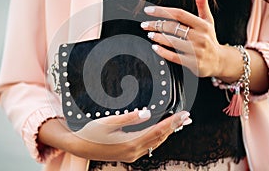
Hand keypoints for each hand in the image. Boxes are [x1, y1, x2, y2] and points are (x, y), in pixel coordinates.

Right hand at [38, 110, 191, 162]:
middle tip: (187, 118)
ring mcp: (132, 155)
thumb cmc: (92, 132)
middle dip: (175, 127)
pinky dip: (158, 137)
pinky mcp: (129, 154)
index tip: (184, 115)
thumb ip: (129, 117)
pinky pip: (149, 146)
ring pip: (156, 143)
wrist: (80, 147)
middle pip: (160, 138)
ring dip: (168, 133)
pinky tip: (162, 132)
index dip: (172, 122)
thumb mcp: (109, 122)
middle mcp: (134, 151)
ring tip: (179, 124)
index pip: (158, 130)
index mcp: (130, 143)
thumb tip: (148, 113)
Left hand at [141, 0, 223, 77]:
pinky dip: (162, 52)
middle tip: (145, 24)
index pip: (179, 14)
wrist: (219, 61)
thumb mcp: (208, 20)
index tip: (148, 10)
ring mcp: (196, 51)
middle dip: (156, 25)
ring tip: (149, 34)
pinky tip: (155, 47)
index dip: (162, 11)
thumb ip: (202, 3)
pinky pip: (174, 56)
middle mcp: (200, 37)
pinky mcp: (193, 63)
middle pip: (173, 27)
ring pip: (172, 42)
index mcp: (203, 24)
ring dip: (158, 37)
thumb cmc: (209, 38)